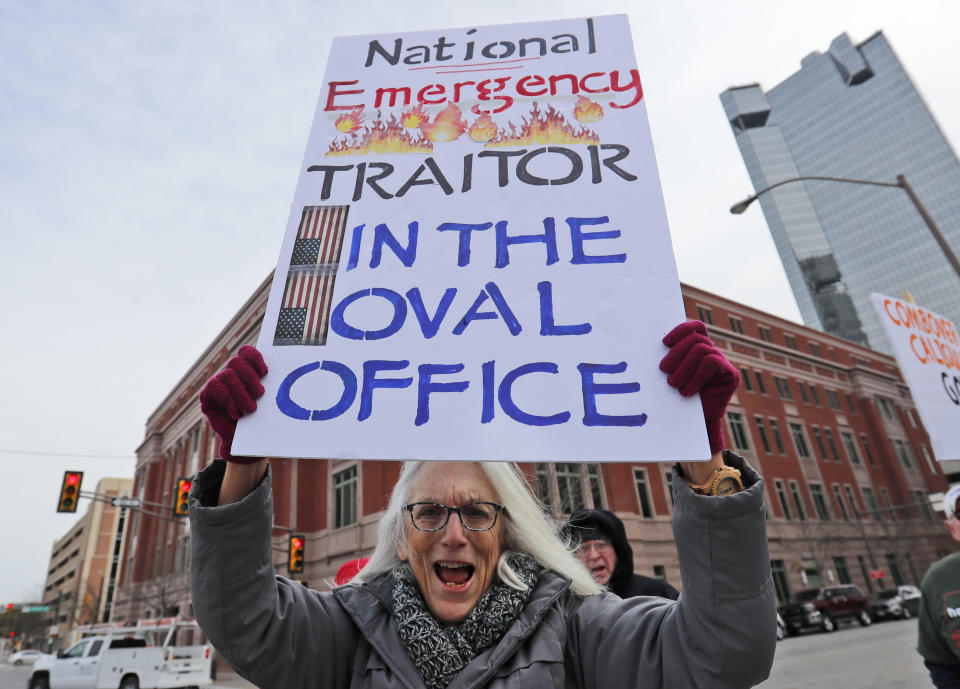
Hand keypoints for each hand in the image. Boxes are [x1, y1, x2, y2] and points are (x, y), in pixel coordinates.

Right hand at [199, 345, 267, 462]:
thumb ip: (275, 388)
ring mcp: (218, 384)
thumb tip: (292, 371)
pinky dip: (228, 400)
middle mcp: (231, 374)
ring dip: (241, 392)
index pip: (246, 353)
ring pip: (227, 374)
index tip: (265, 373)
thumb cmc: (262, 422)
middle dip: (250, 377)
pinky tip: (236, 413)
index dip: (255, 358)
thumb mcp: (271, 403)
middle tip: (261, 394)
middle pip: (236, 361)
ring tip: (251, 409)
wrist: (246, 446)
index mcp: (247, 372)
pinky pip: (214, 387)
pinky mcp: (207, 396)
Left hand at [660, 321, 739, 455]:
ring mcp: (724, 363)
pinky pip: (712, 362)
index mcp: (698, 350)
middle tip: (663, 370)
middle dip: (677, 353)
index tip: (664, 343)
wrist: (693, 425)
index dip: (682, 330)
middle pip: (696, 339)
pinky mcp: (731, 374)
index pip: (696, 328)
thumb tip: (646, 344)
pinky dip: (696, 376)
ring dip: (684, 368)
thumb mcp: (670, 375)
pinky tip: (687, 391)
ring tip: (673, 384)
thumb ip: (668, 360)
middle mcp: (713, 353)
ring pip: (702, 350)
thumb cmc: (676, 399)